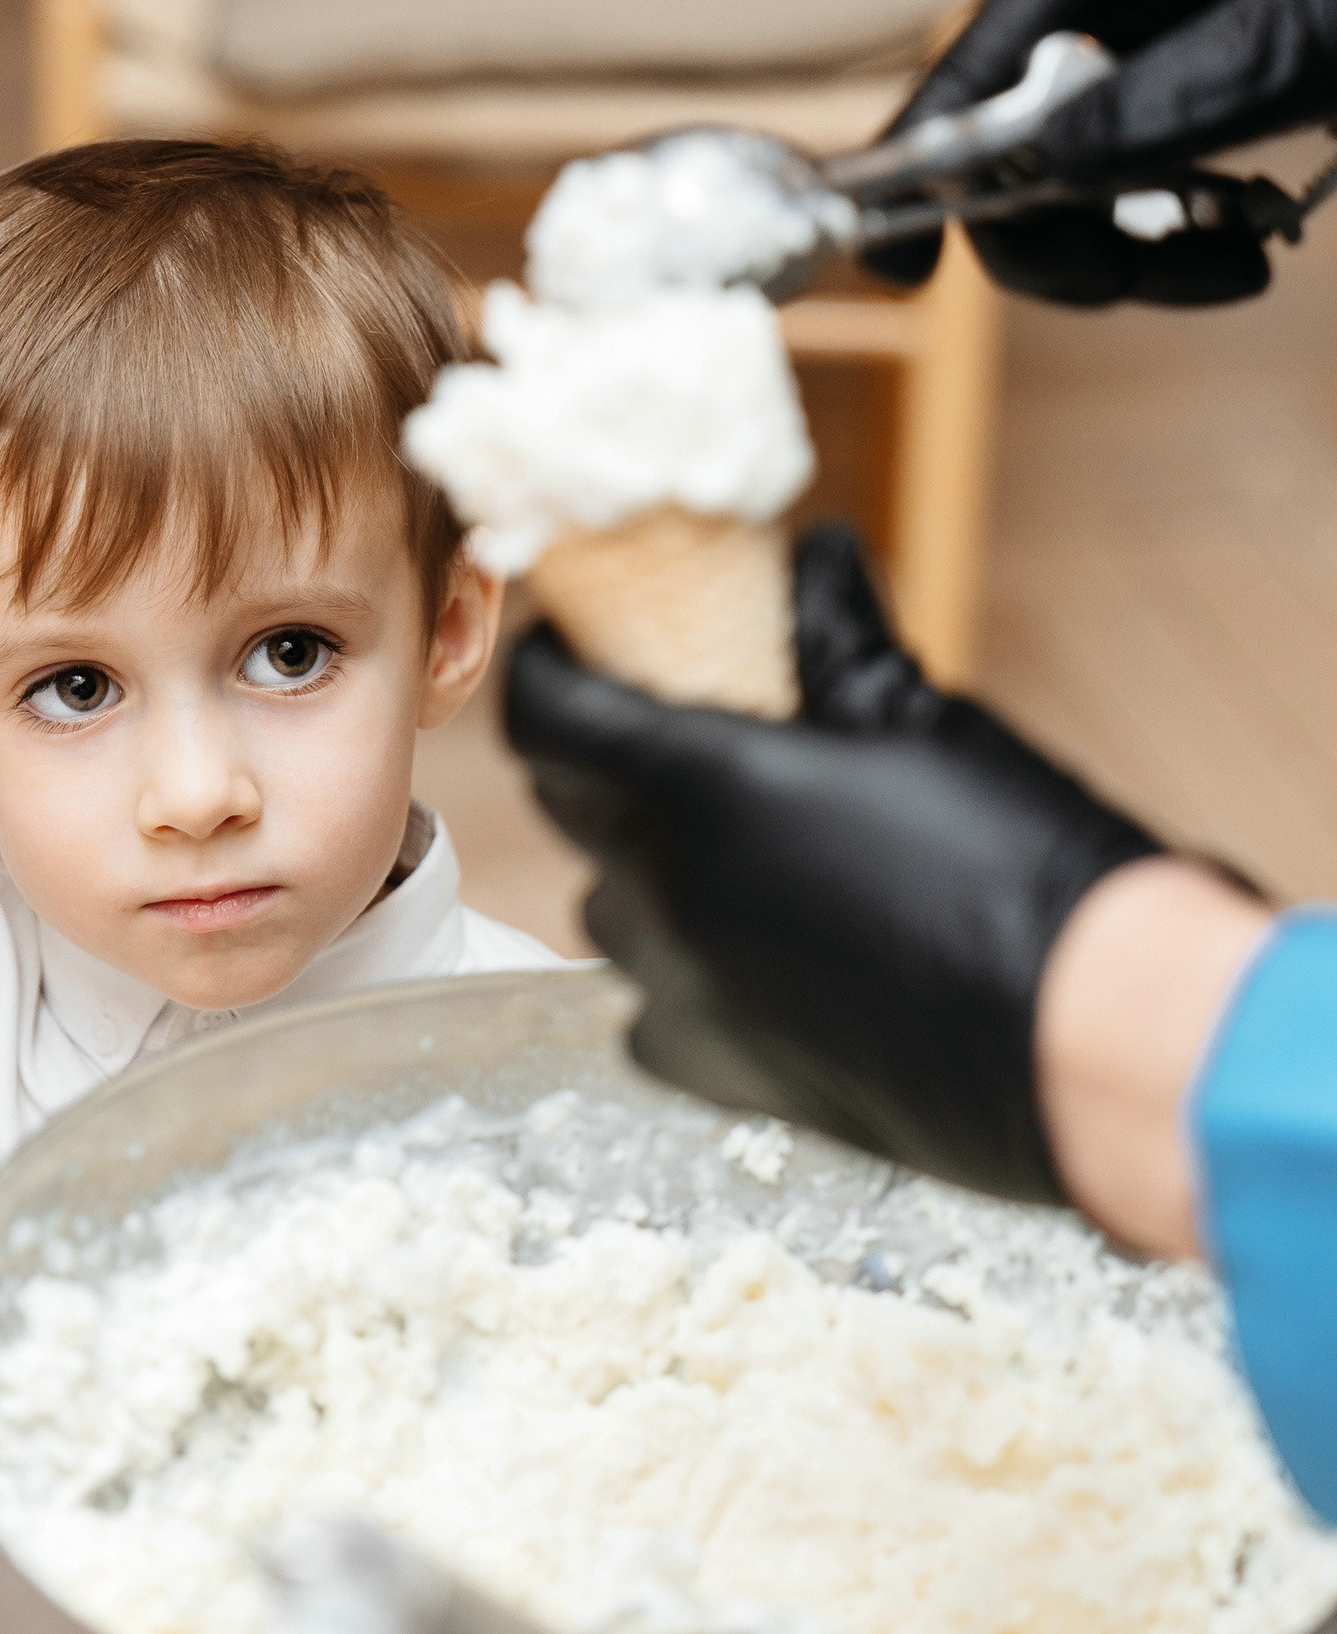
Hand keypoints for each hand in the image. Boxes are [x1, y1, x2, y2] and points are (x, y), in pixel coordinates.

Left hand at [504, 524, 1164, 1201]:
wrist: (1090, 1039)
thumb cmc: (1018, 862)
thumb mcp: (923, 721)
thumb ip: (837, 640)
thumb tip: (815, 560)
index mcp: (704, 790)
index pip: (550, 718)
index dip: (544, 669)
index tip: (567, 643)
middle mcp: (668, 893)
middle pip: (567, 808)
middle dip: (600, 758)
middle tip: (662, 726)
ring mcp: (682, 993)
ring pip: (609, 910)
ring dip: (643, 867)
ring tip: (728, 844)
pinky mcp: (717, 1074)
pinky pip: (650, 1008)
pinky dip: (680, 970)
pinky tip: (754, 949)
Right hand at [871, 0, 1336, 304]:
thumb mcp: (1308, 32)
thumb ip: (1170, 103)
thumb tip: (1038, 169)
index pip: (978, 54)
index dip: (925, 161)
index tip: (898, 264)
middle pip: (1014, 142)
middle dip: (1071, 232)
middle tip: (1156, 277)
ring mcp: (1150, 30)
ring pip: (1076, 186)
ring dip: (1140, 251)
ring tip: (1238, 258)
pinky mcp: (1192, 85)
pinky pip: (1138, 190)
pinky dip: (1181, 238)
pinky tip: (1245, 240)